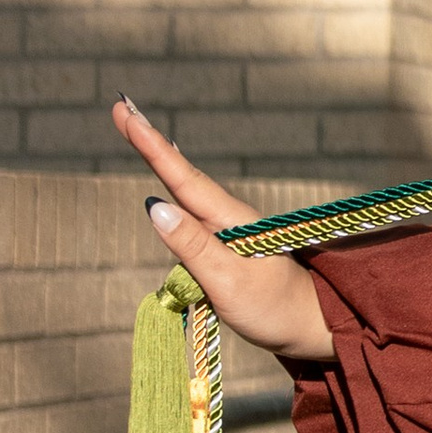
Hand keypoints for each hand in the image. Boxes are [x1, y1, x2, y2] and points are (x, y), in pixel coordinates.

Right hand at [110, 99, 333, 365]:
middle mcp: (228, 217)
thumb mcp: (228, 281)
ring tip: (137, 129)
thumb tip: (155, 207)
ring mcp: (229, 230)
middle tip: (121, 106)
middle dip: (150, 142)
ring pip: (188, 191)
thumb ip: (192, 246)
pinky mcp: (228, 246)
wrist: (311, 325)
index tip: (127, 113)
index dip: (152, 147)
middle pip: (182, 175)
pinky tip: (171, 178)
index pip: (183, 178)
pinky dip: (176, 188)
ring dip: (162, 161)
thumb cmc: (273, 308)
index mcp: (230, 220)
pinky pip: (195, 212)